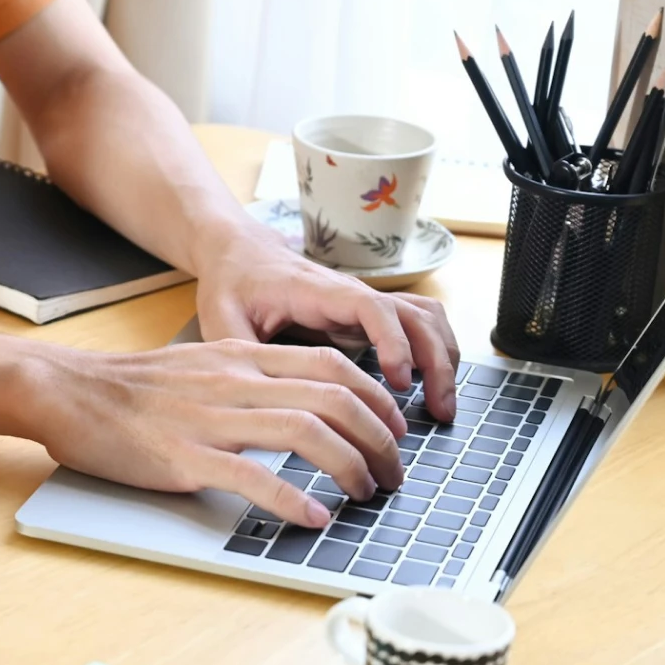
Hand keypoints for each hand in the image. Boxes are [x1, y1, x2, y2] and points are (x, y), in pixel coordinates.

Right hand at [29, 339, 406, 528]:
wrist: (68, 391)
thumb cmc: (129, 387)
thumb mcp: (198, 365)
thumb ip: (246, 379)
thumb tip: (297, 407)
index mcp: (239, 356)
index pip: (330, 365)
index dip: (376, 397)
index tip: (394, 428)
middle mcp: (234, 380)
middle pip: (334, 396)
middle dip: (379, 437)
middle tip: (393, 472)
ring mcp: (211, 418)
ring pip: (306, 430)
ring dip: (351, 466)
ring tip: (365, 494)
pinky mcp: (186, 456)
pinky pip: (253, 476)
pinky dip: (292, 499)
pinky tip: (311, 518)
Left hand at [192, 221, 461, 419]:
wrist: (237, 253)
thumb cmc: (231, 282)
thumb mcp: (221, 316)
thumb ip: (238, 350)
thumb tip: (256, 393)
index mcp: (317, 291)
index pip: (372, 307)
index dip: (393, 341)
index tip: (401, 379)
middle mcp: (350, 294)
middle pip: (414, 315)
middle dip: (436, 361)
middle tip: (439, 411)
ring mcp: (363, 303)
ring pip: (424, 317)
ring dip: (443, 357)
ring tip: (443, 406)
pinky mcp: (366, 315)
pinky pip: (416, 324)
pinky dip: (434, 350)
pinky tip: (432, 386)